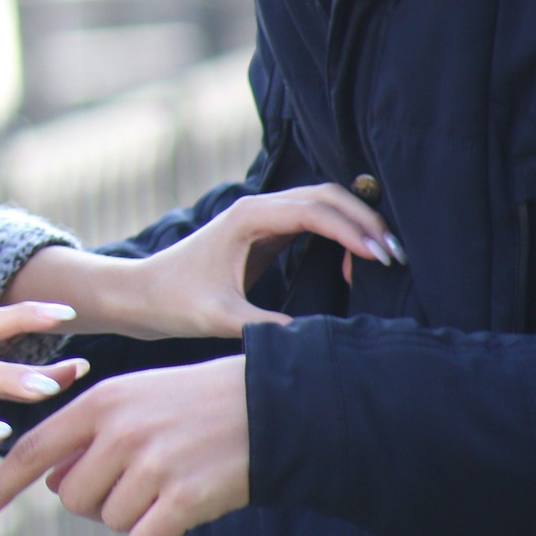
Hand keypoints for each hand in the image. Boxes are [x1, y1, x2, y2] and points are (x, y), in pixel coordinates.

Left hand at [0, 354, 249, 535]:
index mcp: (100, 402)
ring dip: (137, 513)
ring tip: (171, 480)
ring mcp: (152, 465)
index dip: (1, 485)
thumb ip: (89, 435)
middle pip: (73, 499)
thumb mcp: (136, 400)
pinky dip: (162, 533)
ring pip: (111, 520)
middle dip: (97, 500)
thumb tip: (54, 484)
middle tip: (140, 479)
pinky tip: (187, 505)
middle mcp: (119, 432)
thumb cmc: (196, 403)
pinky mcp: (184, 497)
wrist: (272, 405)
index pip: (33, 449)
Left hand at [123, 183, 396, 339]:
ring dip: (356, 225)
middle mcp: (257, 208)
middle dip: (365, 221)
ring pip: (323, 206)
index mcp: (248, 217)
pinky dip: (341, 235)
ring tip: (384, 261)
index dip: (353, 231)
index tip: (381, 259)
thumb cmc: (173, 302)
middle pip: (327, 197)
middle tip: (396, 258)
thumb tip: (314, 338)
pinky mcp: (264, 234)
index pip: (315, 211)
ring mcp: (261, 218)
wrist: (139, 296)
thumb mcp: (219, 319)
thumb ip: (265, 328)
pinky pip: (313, 223)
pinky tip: (358, 265)